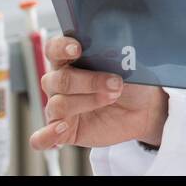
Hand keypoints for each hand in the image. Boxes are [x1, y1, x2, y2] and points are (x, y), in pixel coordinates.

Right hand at [29, 37, 168, 150]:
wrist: (144, 108)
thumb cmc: (132, 81)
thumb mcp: (128, 64)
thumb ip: (114, 56)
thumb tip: (109, 50)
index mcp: (71, 60)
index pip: (54, 50)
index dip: (61, 48)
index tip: (77, 49)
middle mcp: (60, 83)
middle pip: (58, 79)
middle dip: (89, 81)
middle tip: (116, 83)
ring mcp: (60, 108)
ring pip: (57, 104)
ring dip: (87, 101)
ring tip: (112, 97)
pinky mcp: (63, 131)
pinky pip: (42, 138)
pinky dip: (48, 134)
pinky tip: (63, 128)